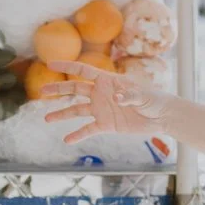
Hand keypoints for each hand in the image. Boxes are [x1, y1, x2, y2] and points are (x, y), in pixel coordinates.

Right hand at [41, 61, 173, 143]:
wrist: (162, 117)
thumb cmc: (154, 100)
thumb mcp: (144, 96)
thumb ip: (129, 96)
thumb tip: (116, 97)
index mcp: (108, 80)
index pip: (83, 71)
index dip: (67, 66)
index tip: (50, 64)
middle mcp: (101, 93)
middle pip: (75, 89)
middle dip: (58, 89)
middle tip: (42, 91)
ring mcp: (102, 109)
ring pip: (77, 110)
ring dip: (62, 114)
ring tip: (47, 118)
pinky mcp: (106, 124)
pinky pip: (88, 129)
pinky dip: (78, 134)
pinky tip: (67, 140)